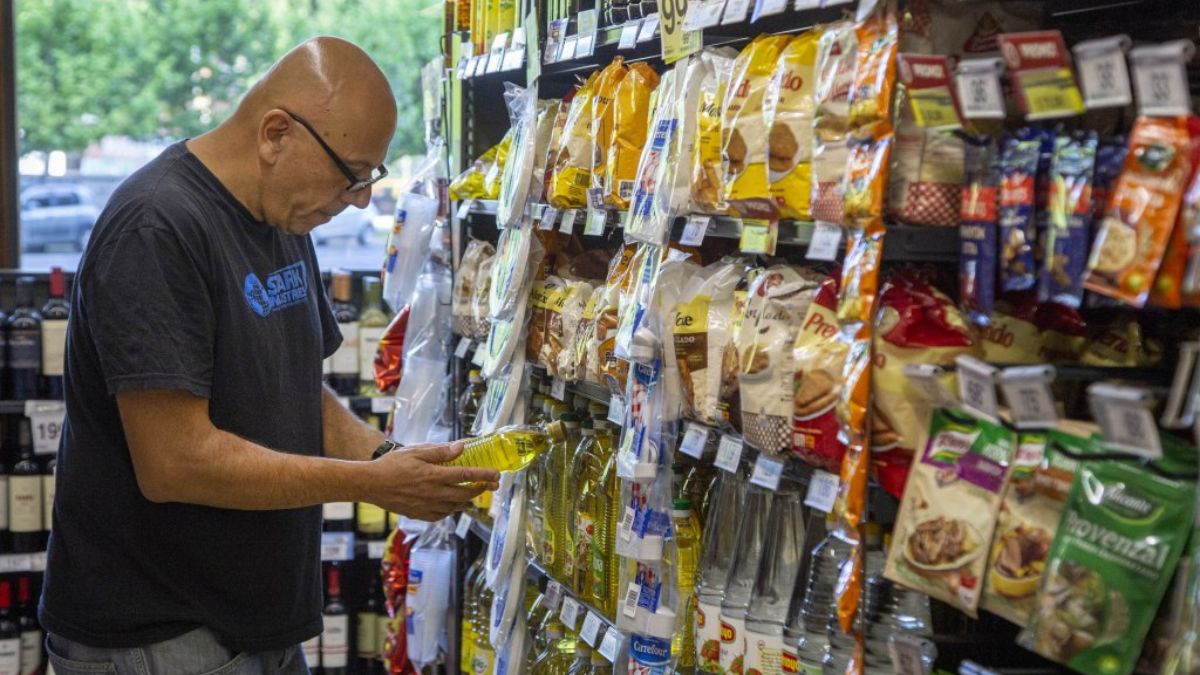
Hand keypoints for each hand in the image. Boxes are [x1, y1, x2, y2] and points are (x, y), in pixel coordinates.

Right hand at [364, 441, 499, 520]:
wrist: (370, 484)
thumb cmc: (391, 465)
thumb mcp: (416, 451)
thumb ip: (440, 451)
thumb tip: (462, 447)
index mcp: (434, 476)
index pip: (466, 476)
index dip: (484, 476)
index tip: (497, 475)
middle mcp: (434, 494)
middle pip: (466, 495)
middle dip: (481, 489)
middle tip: (490, 484)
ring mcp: (427, 506)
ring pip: (455, 507)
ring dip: (467, 500)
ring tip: (472, 493)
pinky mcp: (419, 515)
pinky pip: (442, 515)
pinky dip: (451, 509)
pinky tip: (451, 503)